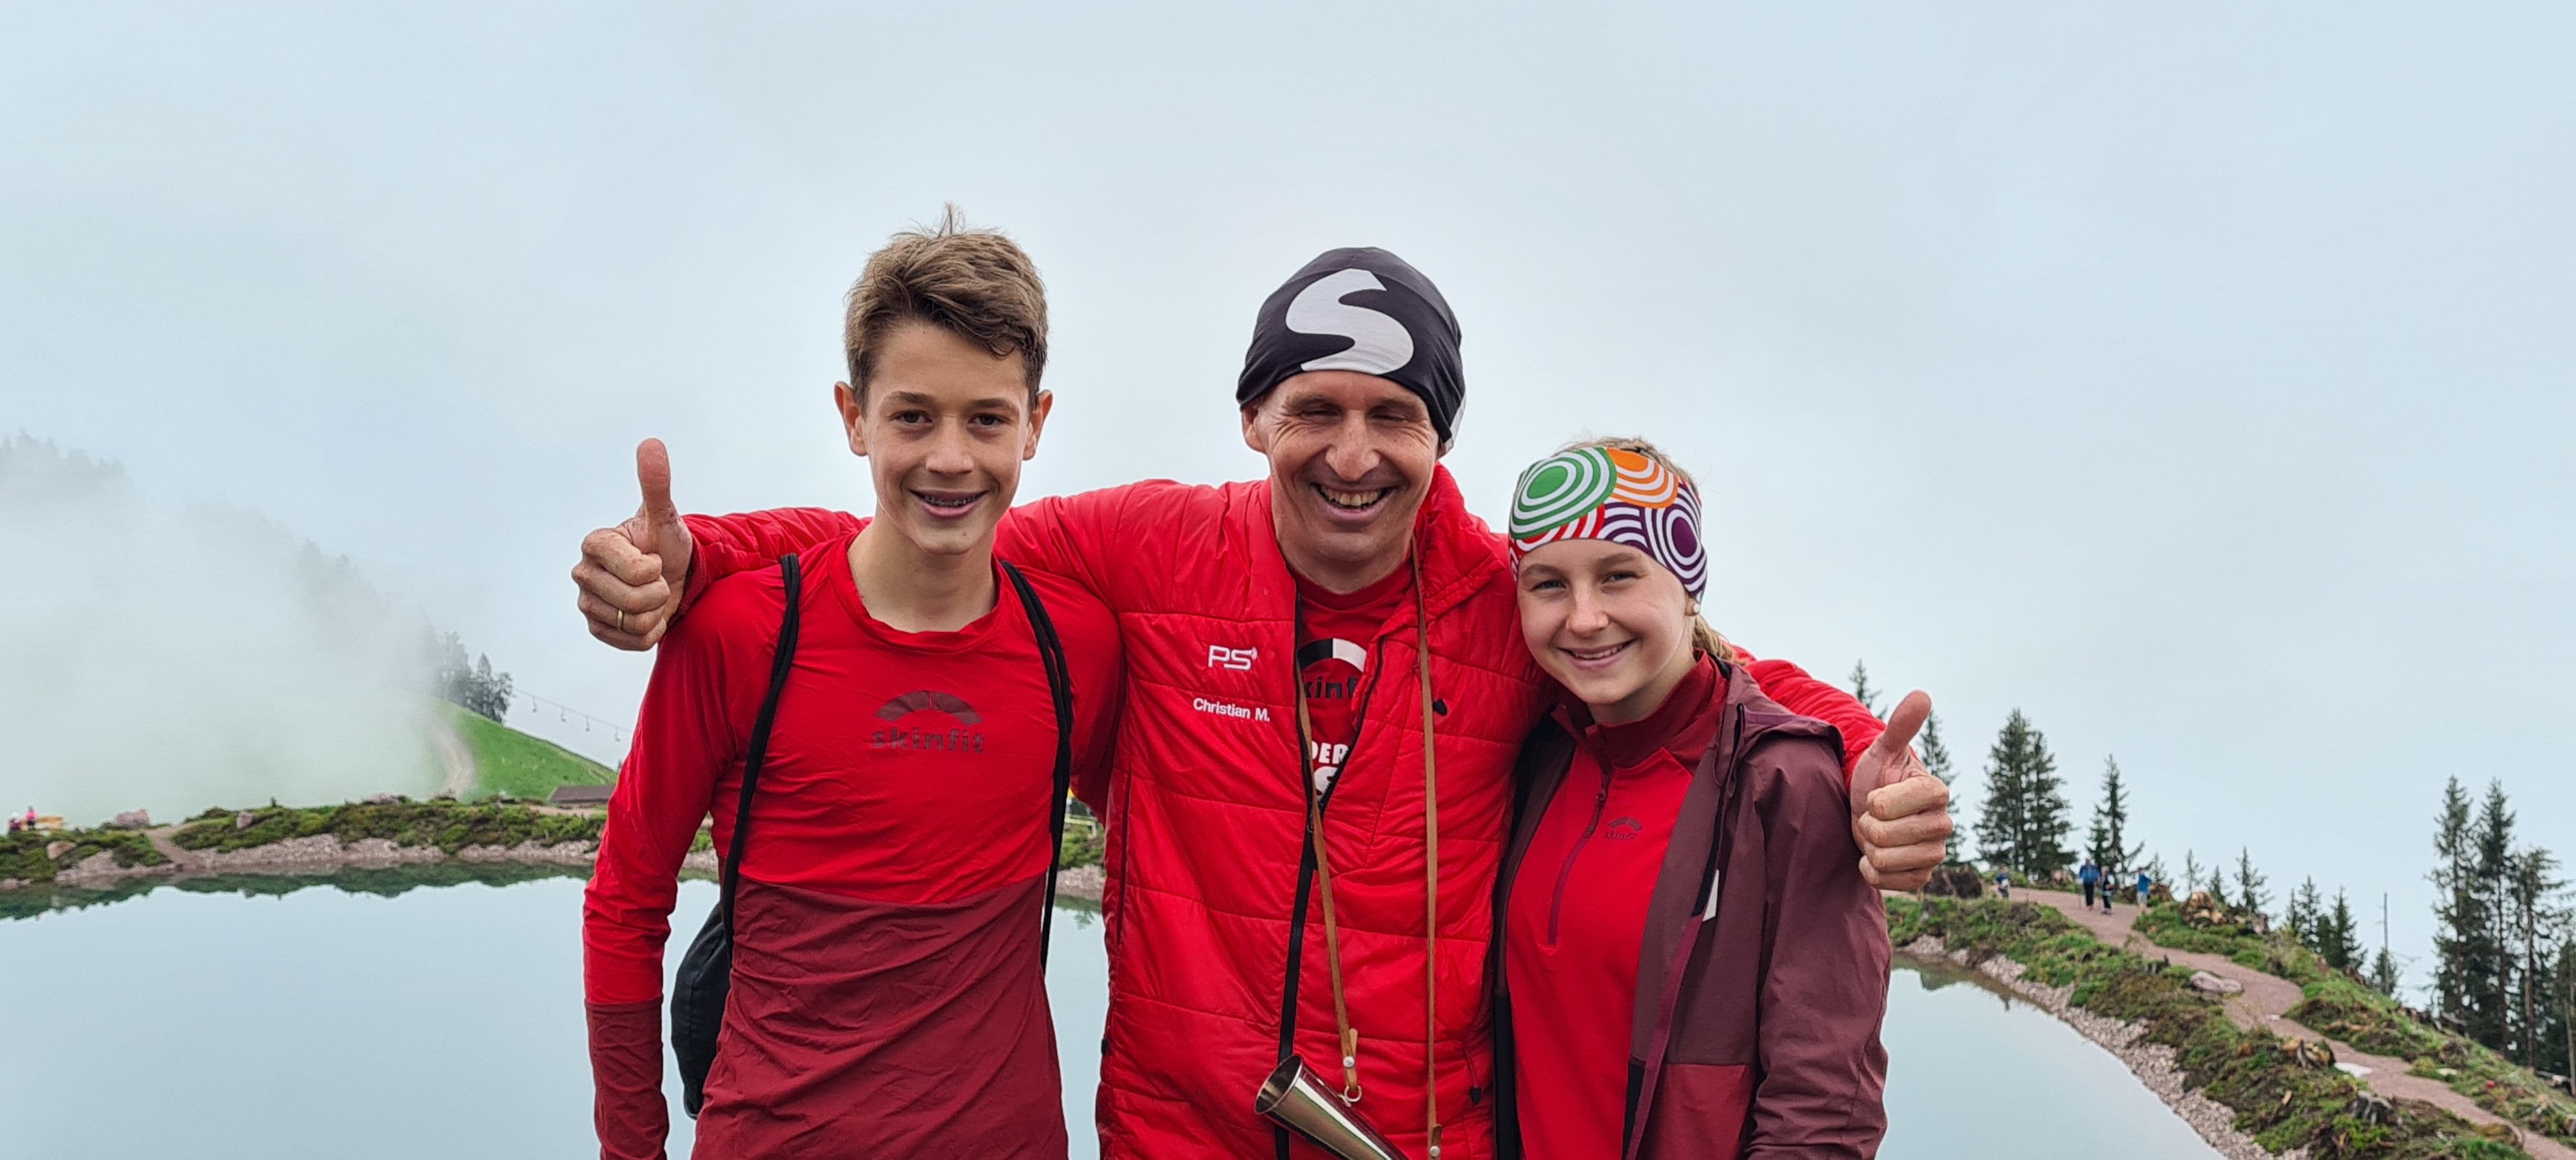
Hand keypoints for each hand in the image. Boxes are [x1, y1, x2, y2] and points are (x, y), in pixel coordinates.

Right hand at [572, 439, 692, 650]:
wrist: (671, 575)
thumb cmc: (664, 542)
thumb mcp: (665, 516)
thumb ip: (657, 483)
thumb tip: (651, 443)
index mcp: (595, 544)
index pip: (636, 571)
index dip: (655, 569)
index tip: (653, 556)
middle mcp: (583, 573)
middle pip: (635, 601)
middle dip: (657, 592)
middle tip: (656, 578)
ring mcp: (587, 602)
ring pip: (634, 623)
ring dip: (654, 612)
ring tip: (651, 594)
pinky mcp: (597, 628)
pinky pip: (631, 642)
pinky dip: (648, 633)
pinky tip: (646, 615)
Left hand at [1849, 690, 1951, 891]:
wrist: (1869, 811)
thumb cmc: (1877, 778)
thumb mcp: (1882, 751)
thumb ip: (1901, 726)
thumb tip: (1922, 695)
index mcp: (1936, 791)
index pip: (1887, 805)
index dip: (1872, 802)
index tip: (1876, 796)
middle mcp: (1943, 824)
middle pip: (1884, 834)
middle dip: (1867, 825)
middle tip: (1872, 816)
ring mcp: (1936, 853)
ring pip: (1885, 859)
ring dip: (1869, 847)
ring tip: (1876, 834)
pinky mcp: (1923, 878)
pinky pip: (1889, 881)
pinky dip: (1872, 871)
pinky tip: (1877, 856)